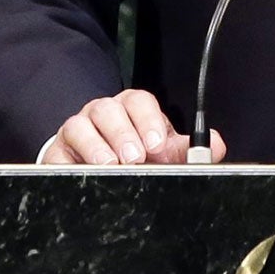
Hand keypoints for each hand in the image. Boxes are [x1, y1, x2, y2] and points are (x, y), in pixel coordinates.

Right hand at [40, 89, 225, 164]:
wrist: (97, 165)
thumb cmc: (134, 154)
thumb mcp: (162, 152)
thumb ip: (187, 150)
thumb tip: (217, 144)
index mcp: (130, 109)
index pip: (137, 101)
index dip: (147, 120)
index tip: (157, 144)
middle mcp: (102, 114)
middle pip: (107, 110)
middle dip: (123, 133)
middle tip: (135, 158)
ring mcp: (77, 131)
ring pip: (79, 126)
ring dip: (96, 146)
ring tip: (111, 165)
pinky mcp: (57, 153)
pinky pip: (57, 153)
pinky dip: (69, 162)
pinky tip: (84, 173)